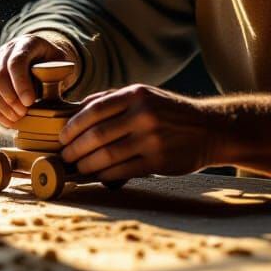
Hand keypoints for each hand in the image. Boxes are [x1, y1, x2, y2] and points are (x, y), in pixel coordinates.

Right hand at [0, 34, 68, 127]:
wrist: (38, 54)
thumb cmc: (51, 59)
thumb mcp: (60, 60)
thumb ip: (59, 72)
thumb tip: (56, 91)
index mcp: (25, 44)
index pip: (16, 62)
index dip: (21, 83)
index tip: (30, 101)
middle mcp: (6, 53)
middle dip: (11, 98)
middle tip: (24, 112)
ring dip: (3, 107)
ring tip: (18, 118)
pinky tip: (9, 122)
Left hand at [59, 84, 211, 180]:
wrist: (208, 129)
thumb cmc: (168, 111)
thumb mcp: (144, 95)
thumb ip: (111, 99)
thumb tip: (75, 111)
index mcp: (136, 94)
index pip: (94, 110)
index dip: (73, 126)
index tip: (62, 137)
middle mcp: (144, 114)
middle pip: (97, 135)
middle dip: (75, 148)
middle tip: (64, 156)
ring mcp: (152, 139)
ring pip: (107, 156)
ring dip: (86, 165)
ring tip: (77, 167)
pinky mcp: (158, 161)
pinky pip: (122, 171)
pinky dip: (104, 175)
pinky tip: (96, 175)